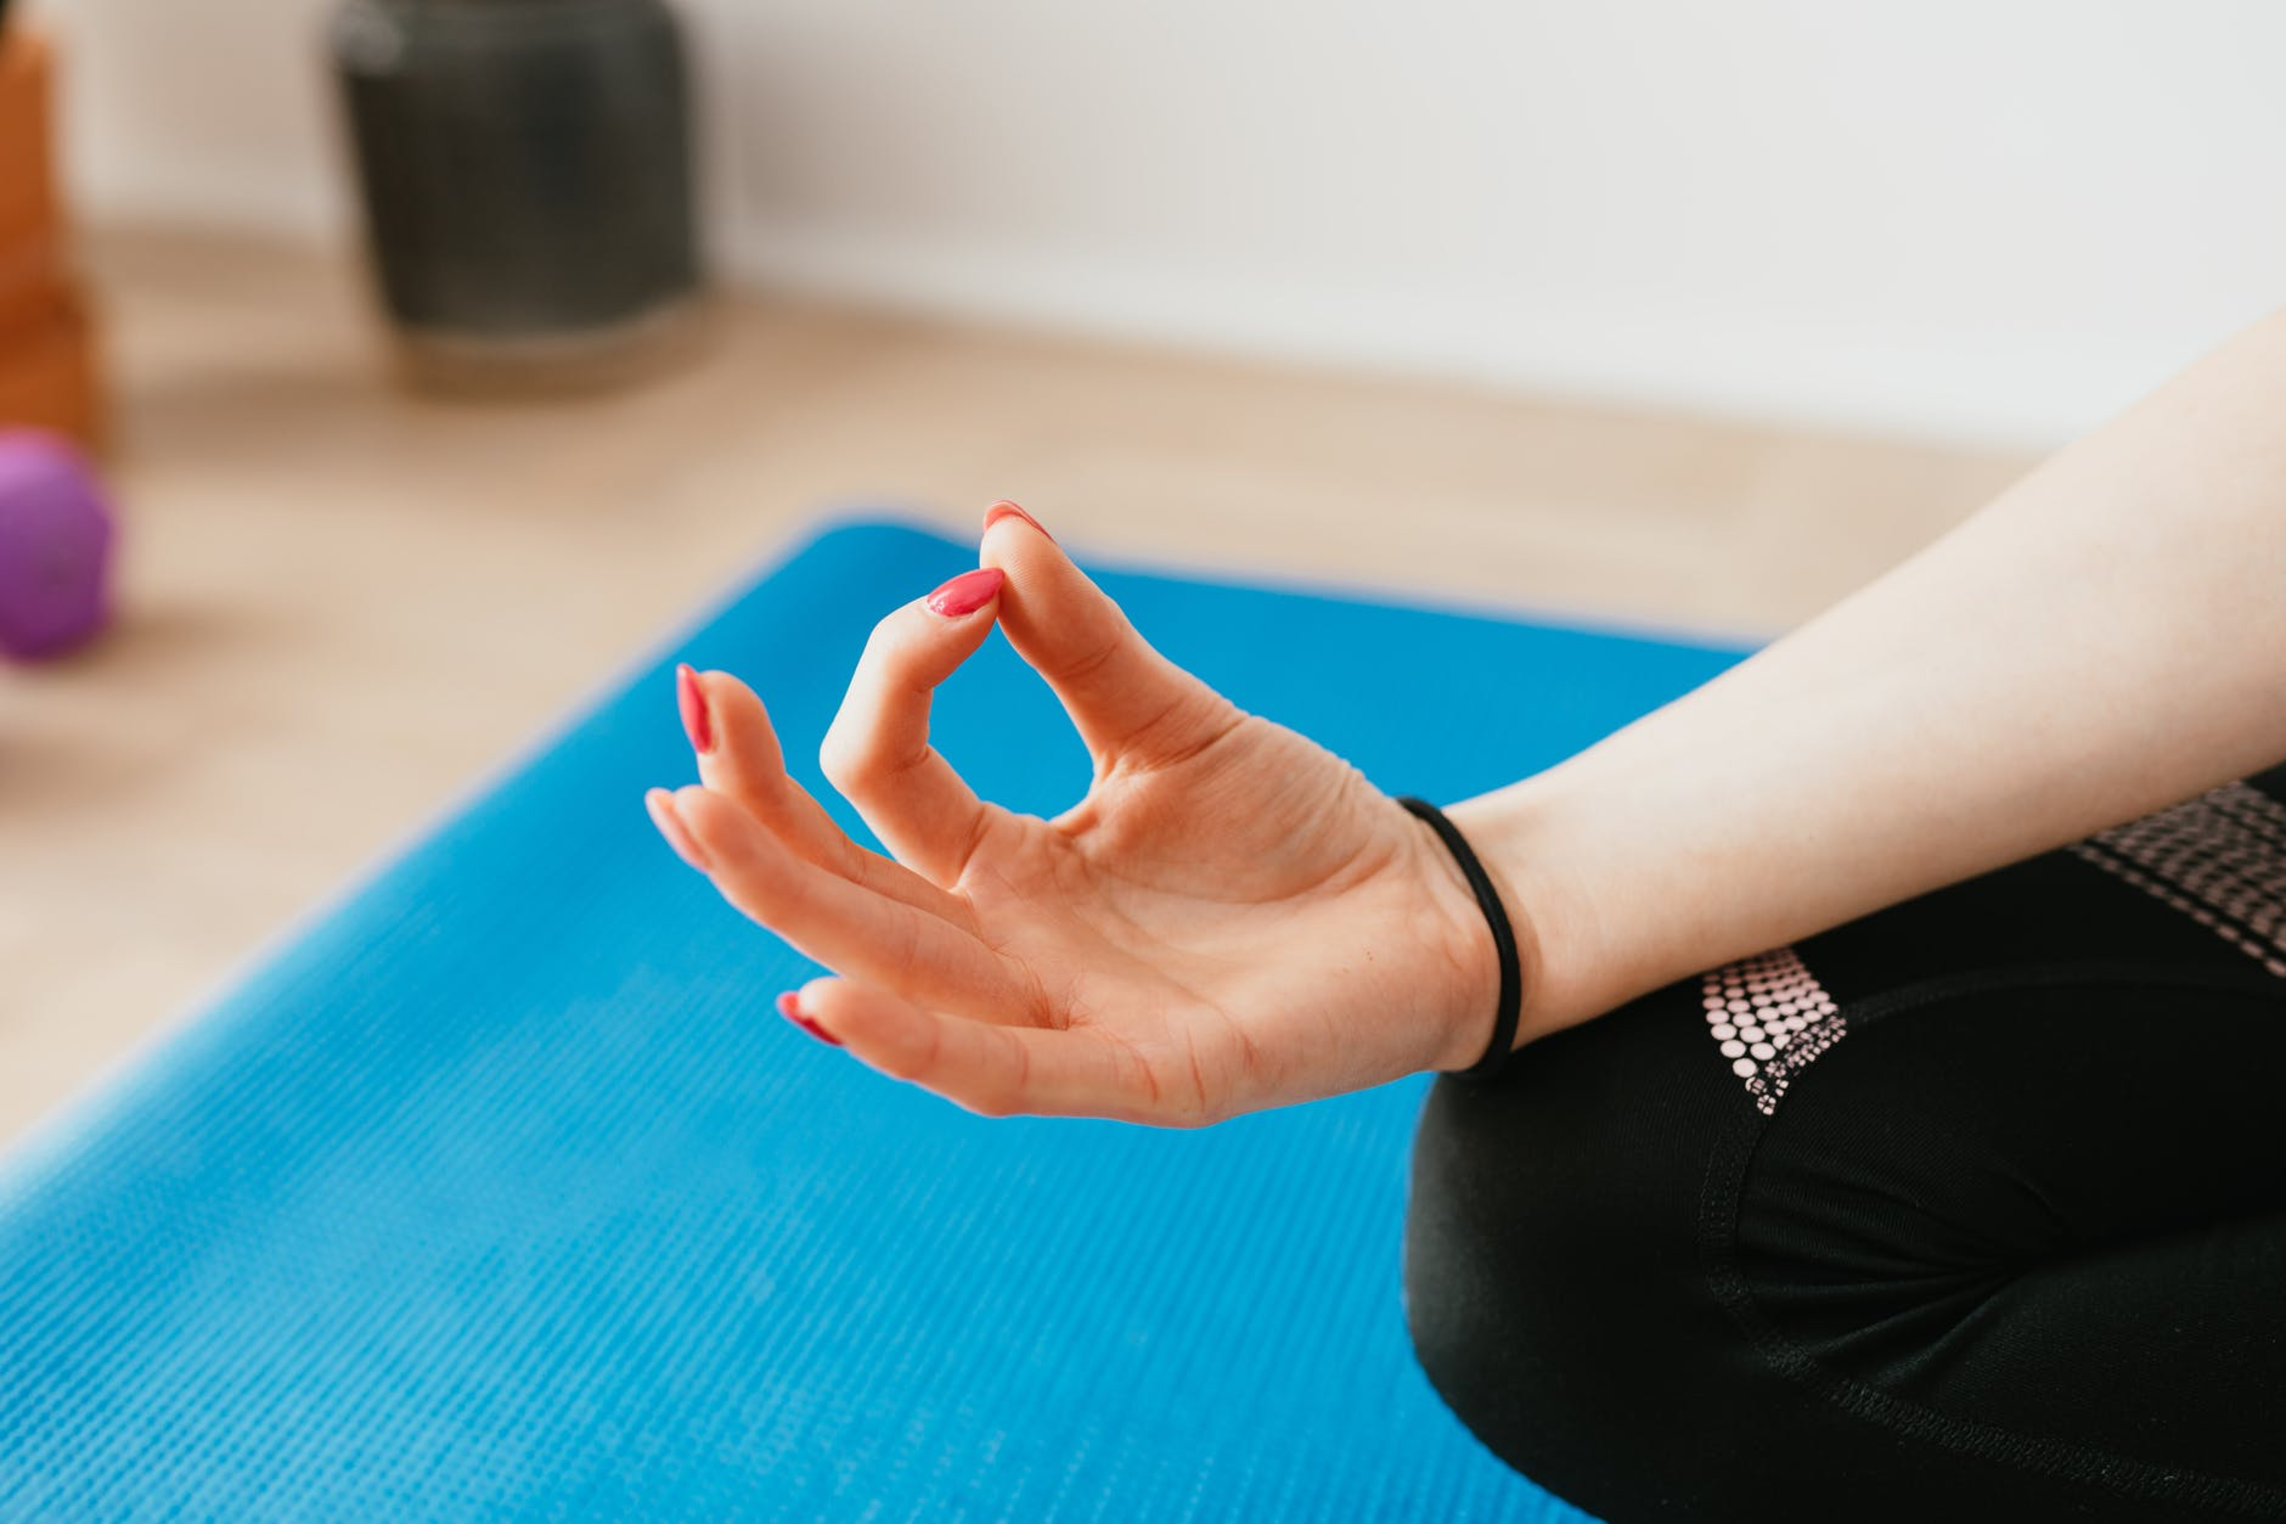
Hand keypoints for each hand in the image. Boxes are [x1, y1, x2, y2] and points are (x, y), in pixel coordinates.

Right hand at [644, 503, 1509, 1124]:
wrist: (1429, 911)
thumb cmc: (1300, 830)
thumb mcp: (1176, 723)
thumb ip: (1081, 645)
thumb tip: (993, 528)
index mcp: (1004, 860)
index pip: (886, 778)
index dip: (893, 678)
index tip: (963, 592)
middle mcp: (1008, 940)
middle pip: (844, 882)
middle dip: (756, 810)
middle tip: (692, 716)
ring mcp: (1063, 1012)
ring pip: (892, 969)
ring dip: (791, 902)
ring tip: (699, 817)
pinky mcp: (1142, 1074)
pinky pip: (1004, 1070)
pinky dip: (913, 1040)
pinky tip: (824, 990)